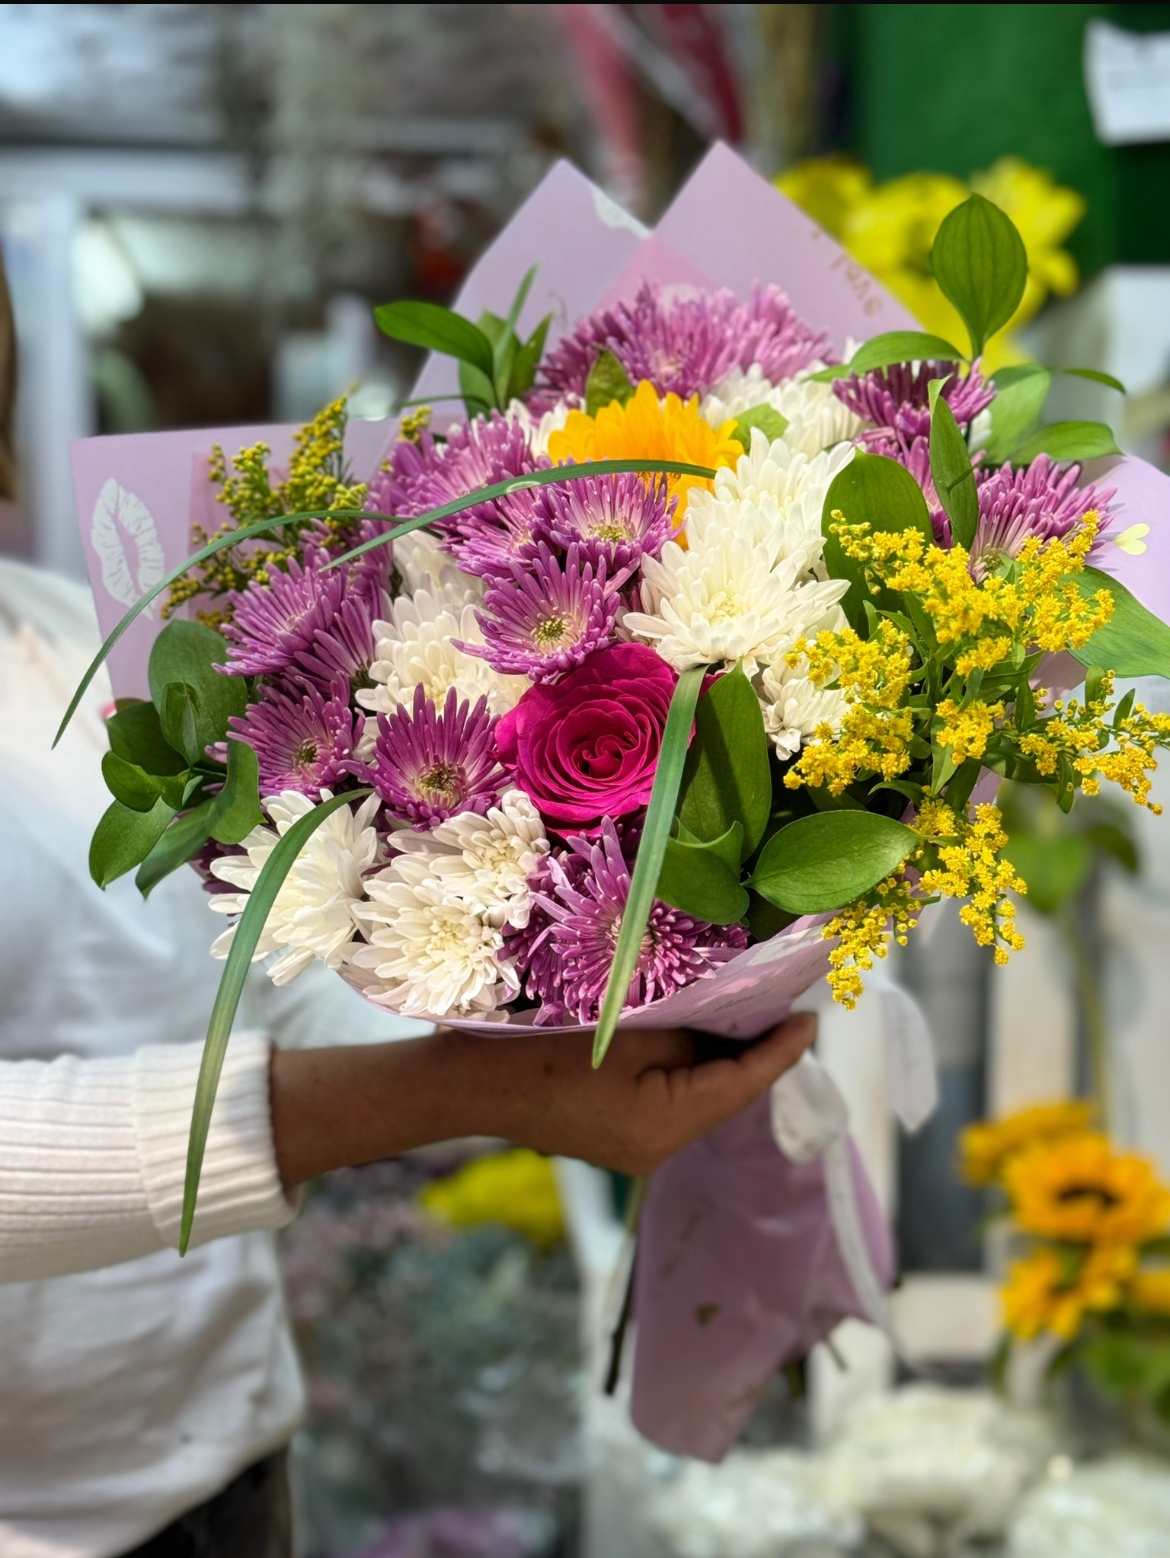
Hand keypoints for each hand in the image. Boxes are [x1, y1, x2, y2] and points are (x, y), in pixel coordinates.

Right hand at [460, 1016, 817, 1174]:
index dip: (781, 1051)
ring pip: (699, 1101)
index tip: (812, 1020)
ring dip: (722, 1062)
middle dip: (756, 1055)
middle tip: (786, 1009)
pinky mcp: (617, 1139)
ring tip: (750, 1017)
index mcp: (666, 1126)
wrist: (472, 1084)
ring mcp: (636, 1150)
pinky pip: (671, 1104)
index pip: (742, 1084)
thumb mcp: (628, 1028)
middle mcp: (658, 1150)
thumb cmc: (545, 1047)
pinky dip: (690, 1073)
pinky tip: (698, 1039)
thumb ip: (686, 1032)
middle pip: (725, 1098)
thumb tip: (723, 1029)